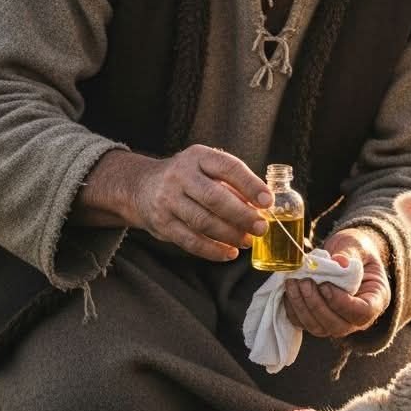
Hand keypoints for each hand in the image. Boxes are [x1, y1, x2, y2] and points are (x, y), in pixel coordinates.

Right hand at [75, 146, 271, 261]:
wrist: (142, 187)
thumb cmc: (188, 178)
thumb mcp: (207, 169)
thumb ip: (232, 184)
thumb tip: (262, 207)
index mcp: (198, 157)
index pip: (228, 167)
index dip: (251, 185)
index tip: (268, 201)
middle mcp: (180, 175)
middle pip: (215, 198)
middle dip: (242, 215)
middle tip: (261, 227)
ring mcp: (168, 200)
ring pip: (203, 222)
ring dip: (230, 235)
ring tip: (247, 241)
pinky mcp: (162, 223)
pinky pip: (191, 241)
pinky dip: (213, 250)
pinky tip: (228, 253)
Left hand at [283, 228, 390, 338]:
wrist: (347, 253)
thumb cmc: (356, 250)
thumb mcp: (357, 246)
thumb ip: (349, 254)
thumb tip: (337, 262)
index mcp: (375, 299)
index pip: (363, 313)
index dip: (342, 304)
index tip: (325, 286)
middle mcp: (358, 317)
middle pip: (338, 326)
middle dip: (317, 306)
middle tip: (305, 282)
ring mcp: (338, 321)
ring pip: (319, 328)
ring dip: (302, 308)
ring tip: (293, 283)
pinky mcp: (319, 319)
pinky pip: (304, 324)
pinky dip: (293, 310)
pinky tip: (289, 291)